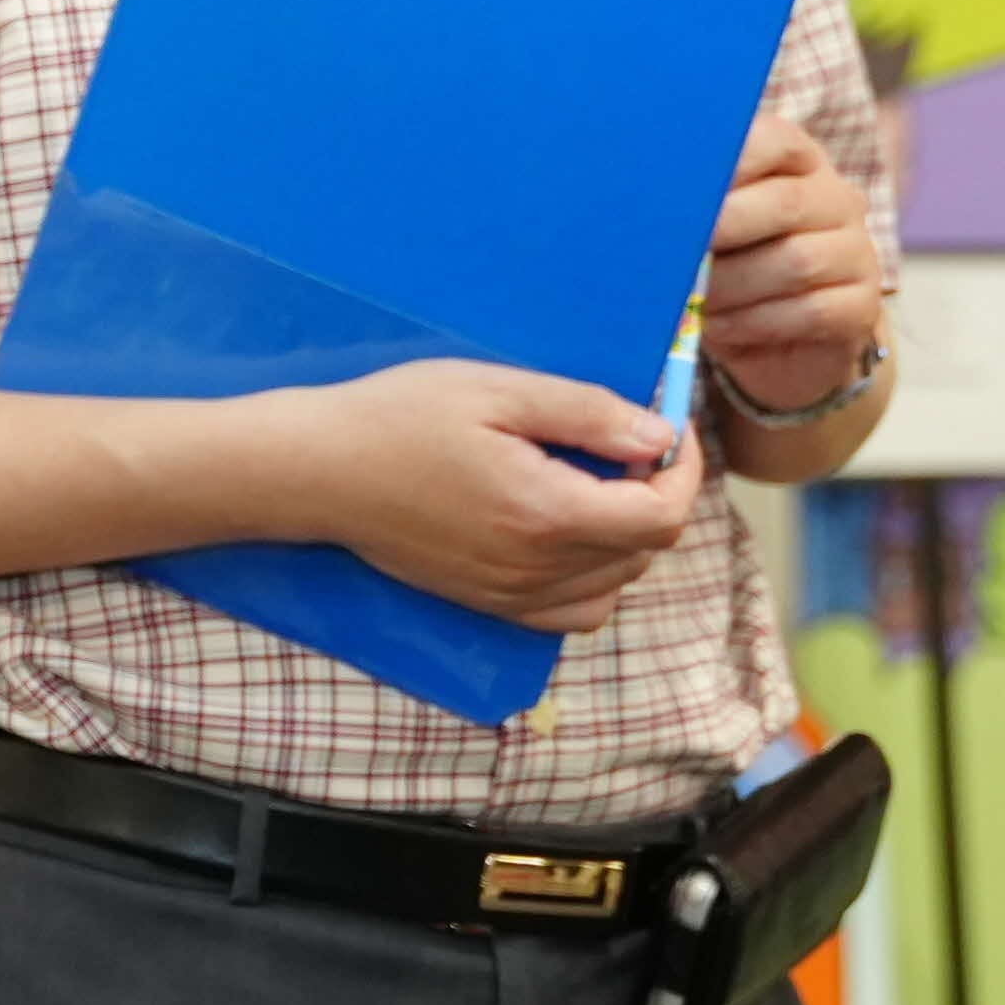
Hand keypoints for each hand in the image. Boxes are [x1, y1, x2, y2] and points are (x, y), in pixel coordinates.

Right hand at [256, 357, 695, 632]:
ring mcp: (511, 595)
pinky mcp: (489, 604)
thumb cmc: (402, 417)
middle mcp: (536, 568)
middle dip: (656, 496)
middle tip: (627, 444)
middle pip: (645, 551)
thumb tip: (659, 437)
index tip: (670, 433)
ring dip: (627, 537)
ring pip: (616, 586)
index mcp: (547, 512)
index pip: (661, 515)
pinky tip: (566, 532)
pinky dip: (593, 579)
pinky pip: (573, 613)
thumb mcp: (499, 390)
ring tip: (596, 485)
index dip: (684, 472)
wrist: (320, 472)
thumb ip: (588, 414)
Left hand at [693, 108, 890, 419]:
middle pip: (787, 203)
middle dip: (724, 227)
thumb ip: (693, 209)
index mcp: (799, 163)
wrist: (779, 343)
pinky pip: (811, 311)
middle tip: (674, 251)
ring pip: (797, 262)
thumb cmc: (732, 270)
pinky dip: (753, 322)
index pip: (775, 140)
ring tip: (692, 300)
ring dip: (732, 286)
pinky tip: (719, 327)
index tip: (680, 187)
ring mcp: (857, 253)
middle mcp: (837, 200)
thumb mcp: (711, 232)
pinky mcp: (862, 306)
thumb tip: (652, 208)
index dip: (728, 161)